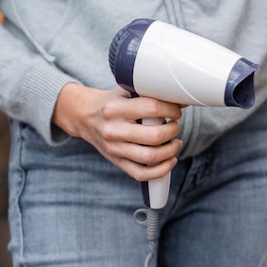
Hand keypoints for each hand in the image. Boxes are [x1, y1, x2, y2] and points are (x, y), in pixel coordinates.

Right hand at [53, 83, 182, 181]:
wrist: (85, 117)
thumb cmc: (111, 104)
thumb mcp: (125, 92)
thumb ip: (149, 96)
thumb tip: (181, 101)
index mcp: (115, 108)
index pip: (152, 108)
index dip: (171, 109)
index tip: (176, 110)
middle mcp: (113, 130)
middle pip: (154, 136)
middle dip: (173, 130)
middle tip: (175, 125)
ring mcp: (114, 149)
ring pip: (150, 157)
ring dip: (170, 151)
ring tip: (175, 142)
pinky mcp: (117, 162)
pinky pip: (141, 174)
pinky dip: (160, 170)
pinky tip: (170, 160)